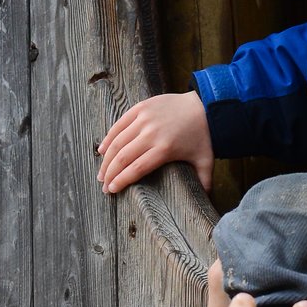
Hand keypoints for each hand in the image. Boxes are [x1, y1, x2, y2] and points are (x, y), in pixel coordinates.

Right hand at [97, 92, 213, 194]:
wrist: (205, 105)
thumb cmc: (203, 136)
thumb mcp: (206, 161)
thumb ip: (204, 182)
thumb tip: (204, 201)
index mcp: (165, 149)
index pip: (136, 168)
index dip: (121, 180)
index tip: (111, 190)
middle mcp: (151, 133)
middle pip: (123, 157)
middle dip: (110, 174)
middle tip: (103, 186)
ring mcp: (144, 119)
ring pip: (117, 142)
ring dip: (106, 160)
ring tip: (101, 173)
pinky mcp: (141, 108)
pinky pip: (119, 125)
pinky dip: (108, 138)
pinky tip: (101, 151)